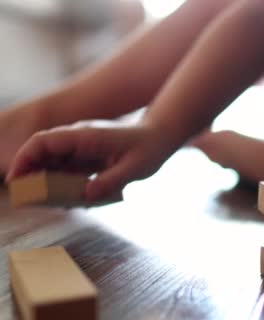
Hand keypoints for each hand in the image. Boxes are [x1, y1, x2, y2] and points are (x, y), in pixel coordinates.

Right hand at [7, 120, 175, 201]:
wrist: (161, 137)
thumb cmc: (150, 149)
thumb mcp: (135, 168)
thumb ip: (111, 181)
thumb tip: (86, 196)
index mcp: (85, 136)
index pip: (43, 142)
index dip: (24, 159)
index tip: (15, 180)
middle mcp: (79, 139)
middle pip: (42, 154)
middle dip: (31, 175)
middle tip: (31, 200)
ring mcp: (82, 148)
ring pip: (53, 164)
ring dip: (48, 183)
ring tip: (55, 203)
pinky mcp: (88, 157)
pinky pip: (68, 171)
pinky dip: (64, 185)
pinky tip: (73, 200)